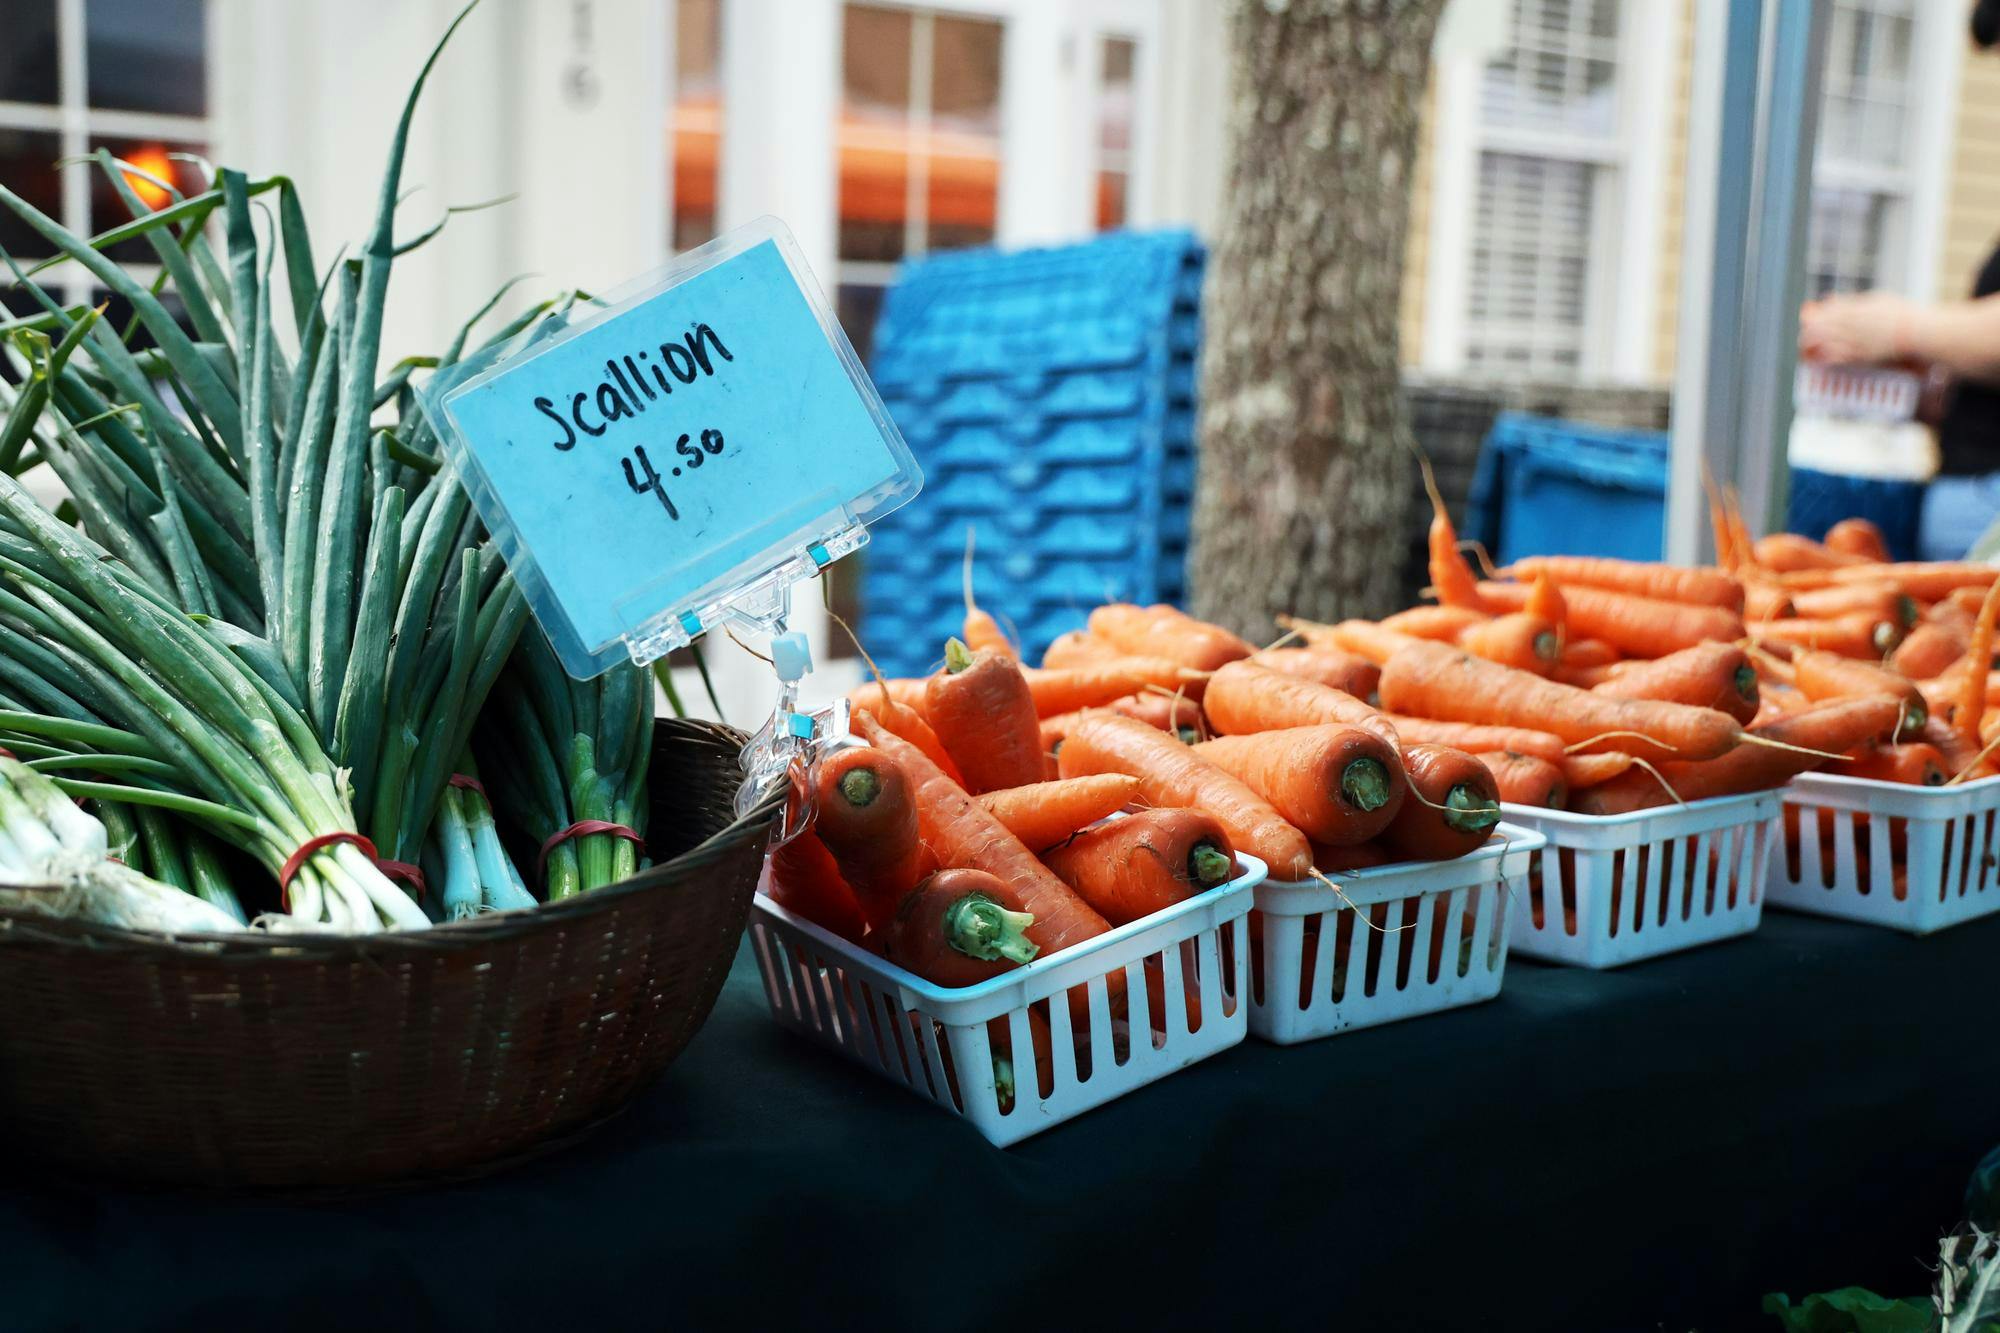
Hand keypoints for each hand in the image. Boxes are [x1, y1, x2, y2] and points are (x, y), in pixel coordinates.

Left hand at [1798, 290, 1917, 365]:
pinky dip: (1822, 357)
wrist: (1916, 331)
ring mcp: (1854, 341)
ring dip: (1810, 346)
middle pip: (1818, 328)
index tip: (1806, 314)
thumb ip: (1852, 301)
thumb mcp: (1876, 299)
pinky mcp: (1859, 356)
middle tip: (1804, 334)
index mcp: (1855, 309)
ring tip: (1805, 348)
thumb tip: (1830, 300)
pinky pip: (1834, 358)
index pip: (1824, 311)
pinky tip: (1816, 359)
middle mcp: (1851, 325)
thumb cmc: (1899, 313)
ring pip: (1821, 343)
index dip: (1812, 314)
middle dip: (1807, 331)